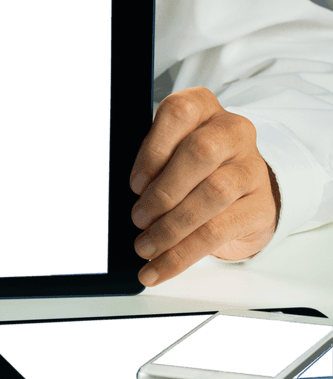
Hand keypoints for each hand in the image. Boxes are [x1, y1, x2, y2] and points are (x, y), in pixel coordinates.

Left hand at [129, 86, 279, 286]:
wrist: (241, 195)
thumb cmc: (192, 171)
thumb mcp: (168, 155)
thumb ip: (149, 164)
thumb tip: (118, 197)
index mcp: (203, 110)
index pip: (180, 113)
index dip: (154, 149)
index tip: (135, 184)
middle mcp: (232, 132)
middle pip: (201, 152)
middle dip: (163, 191)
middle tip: (138, 219)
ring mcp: (251, 168)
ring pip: (214, 193)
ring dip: (171, 226)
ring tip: (145, 246)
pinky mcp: (260, 206)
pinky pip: (219, 231)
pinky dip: (181, 255)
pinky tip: (158, 268)